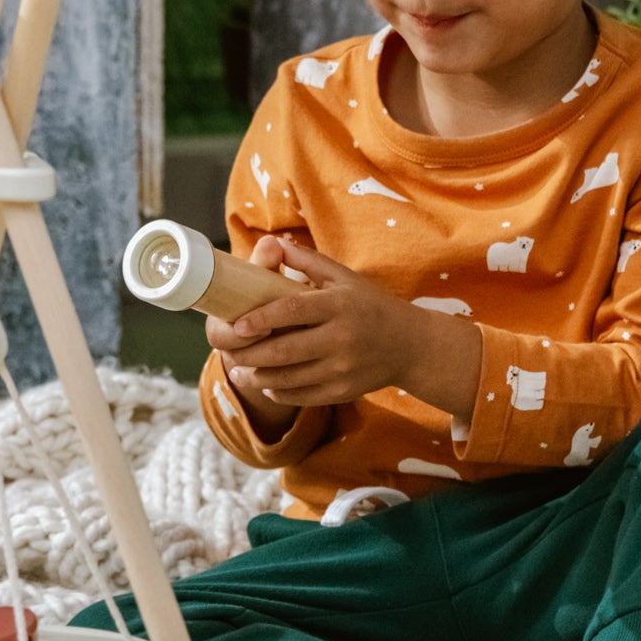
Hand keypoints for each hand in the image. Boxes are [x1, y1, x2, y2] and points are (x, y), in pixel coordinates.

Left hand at [207, 235, 480, 425]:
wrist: (410, 345)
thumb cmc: (370, 304)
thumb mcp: (344, 277)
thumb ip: (308, 261)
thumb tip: (272, 244)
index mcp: (338, 305)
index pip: (292, 312)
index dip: (261, 319)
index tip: (236, 325)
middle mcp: (341, 338)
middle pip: (285, 350)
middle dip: (251, 353)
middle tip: (230, 351)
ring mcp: (343, 368)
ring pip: (290, 378)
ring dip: (259, 376)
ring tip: (239, 370)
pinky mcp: (344, 390)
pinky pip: (303, 396)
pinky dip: (279, 392)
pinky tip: (266, 384)